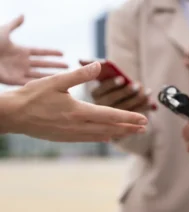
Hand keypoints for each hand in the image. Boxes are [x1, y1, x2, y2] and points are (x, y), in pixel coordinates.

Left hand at [0, 15, 67, 85]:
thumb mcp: (3, 32)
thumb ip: (14, 25)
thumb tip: (23, 15)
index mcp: (21, 51)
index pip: (40, 52)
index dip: (51, 52)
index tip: (63, 53)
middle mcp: (22, 62)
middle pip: (43, 64)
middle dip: (56, 65)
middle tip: (69, 66)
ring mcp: (19, 72)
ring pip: (40, 75)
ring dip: (52, 76)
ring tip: (65, 76)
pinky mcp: (14, 81)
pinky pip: (30, 83)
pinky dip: (41, 84)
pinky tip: (51, 85)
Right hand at [0, 62, 147, 141]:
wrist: (13, 115)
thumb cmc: (33, 96)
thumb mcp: (56, 81)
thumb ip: (79, 75)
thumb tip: (99, 65)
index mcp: (79, 111)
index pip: (111, 115)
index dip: (129, 117)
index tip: (144, 119)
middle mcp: (78, 126)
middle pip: (110, 128)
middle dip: (129, 128)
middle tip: (144, 128)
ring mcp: (72, 134)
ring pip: (101, 135)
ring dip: (118, 133)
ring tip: (131, 132)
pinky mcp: (66, 138)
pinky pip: (89, 139)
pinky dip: (102, 137)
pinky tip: (107, 137)